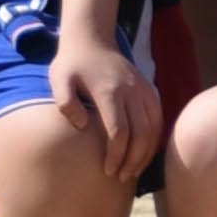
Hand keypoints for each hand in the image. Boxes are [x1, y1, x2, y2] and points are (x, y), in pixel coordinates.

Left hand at [51, 36, 161, 185]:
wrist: (92, 39)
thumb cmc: (72, 64)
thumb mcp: (58, 79)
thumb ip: (65, 103)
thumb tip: (81, 125)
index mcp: (109, 91)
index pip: (119, 131)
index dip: (116, 155)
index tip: (107, 170)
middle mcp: (131, 91)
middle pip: (141, 133)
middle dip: (133, 160)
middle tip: (121, 177)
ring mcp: (142, 89)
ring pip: (154, 127)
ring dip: (147, 152)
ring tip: (134, 170)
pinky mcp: (148, 89)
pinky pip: (158, 117)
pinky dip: (155, 137)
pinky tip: (145, 151)